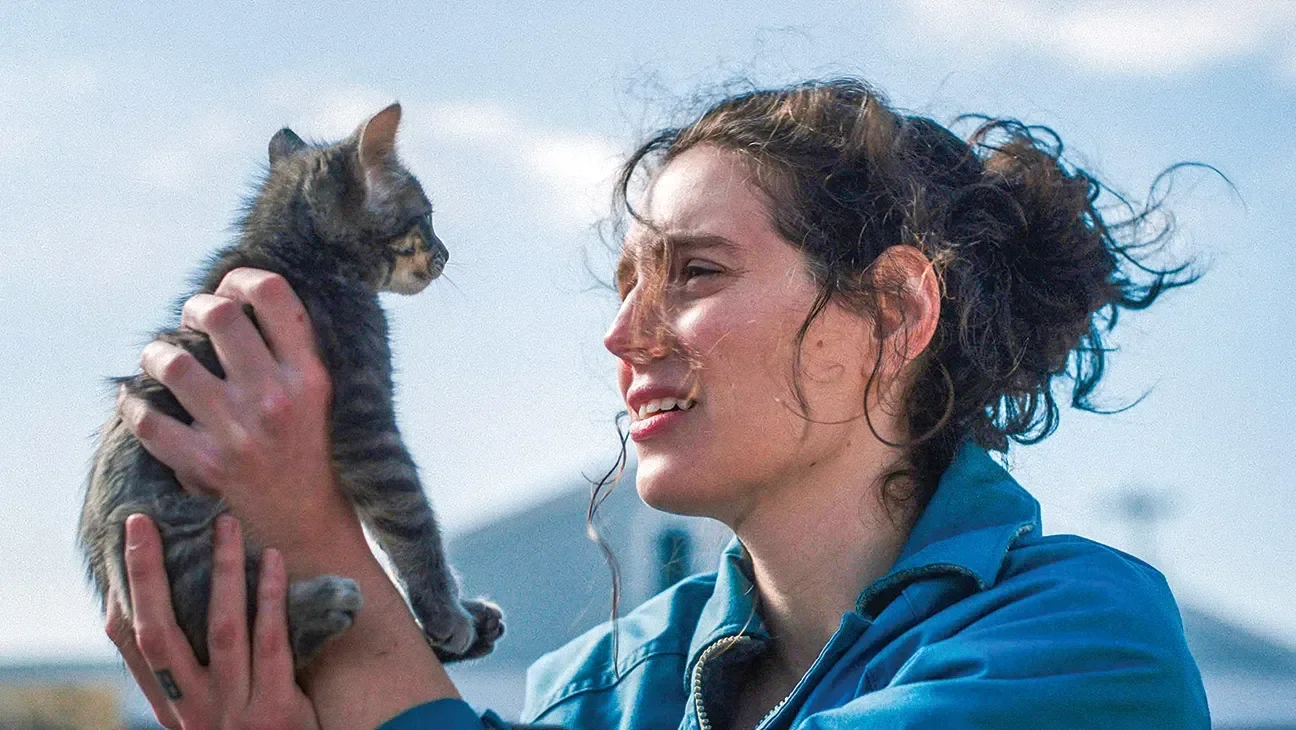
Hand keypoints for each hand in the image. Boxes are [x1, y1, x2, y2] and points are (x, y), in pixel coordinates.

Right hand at [107, 513, 319, 729]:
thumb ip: (198, 670)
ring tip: (225, 523)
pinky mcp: (275, 711)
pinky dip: (270, 598)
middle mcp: (193, 709)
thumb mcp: (213, 710)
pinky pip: (271, 643)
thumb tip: (181, 602)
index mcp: (173, 706)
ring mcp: (232, 711)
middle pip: (158, 633)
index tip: (126, 543)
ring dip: (223, 571)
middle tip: (143, 522)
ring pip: (221, 628)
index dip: (125, 593)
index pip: (133, 645)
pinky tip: (274, 560)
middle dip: (147, 574)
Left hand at [118, 268, 354, 557]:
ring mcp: (239, 433)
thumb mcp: (320, 398)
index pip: (272, 294)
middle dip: (194, 309)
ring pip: (172, 363)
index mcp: (309, 375)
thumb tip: (234, 297)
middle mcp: (276, 398)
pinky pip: (147, 419)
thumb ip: (288, 353)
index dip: (240, 278)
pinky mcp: (205, 467)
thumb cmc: (309, 453)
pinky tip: (138, 403)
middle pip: (217, 315)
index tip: (229, 291)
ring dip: (157, 356)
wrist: (306, 530)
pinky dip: (134, 406)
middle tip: (190, 324)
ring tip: (161, 363)